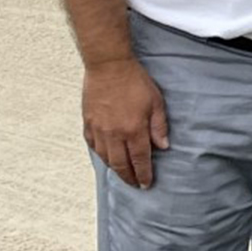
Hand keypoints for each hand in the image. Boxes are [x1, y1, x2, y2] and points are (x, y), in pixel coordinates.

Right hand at [82, 58, 167, 188]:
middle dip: (129, 177)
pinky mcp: (88, 123)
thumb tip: (163, 146)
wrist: (109, 66)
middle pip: (121, 164)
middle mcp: (114, 134)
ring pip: (105, 158)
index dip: (143, 174)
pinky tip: (106, 156)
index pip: (139, 160)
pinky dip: (100, 154)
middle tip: (135, 184)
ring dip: (115, 168)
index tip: (146, 184)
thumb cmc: (135, 82)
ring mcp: (98, 130)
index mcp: (133, 130)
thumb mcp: (156, 102)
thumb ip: (159, 126)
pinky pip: (93, 146)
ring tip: (123, 173)